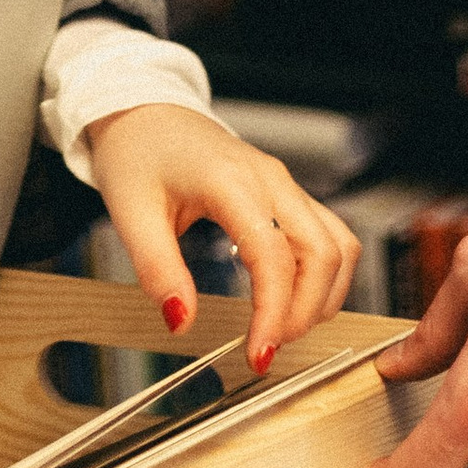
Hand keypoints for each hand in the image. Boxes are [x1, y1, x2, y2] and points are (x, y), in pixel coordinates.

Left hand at [84, 105, 361, 371]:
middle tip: (268, 347)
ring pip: (337, 245)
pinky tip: (296, 300)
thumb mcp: (130, 212)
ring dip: (323, 295)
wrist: (144, 112)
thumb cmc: (137, 155)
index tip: (258, 354)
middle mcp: (270, 179)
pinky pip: (330, 235)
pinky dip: (325, 275)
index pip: (273, 255)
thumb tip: (181, 321)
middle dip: (305, 311)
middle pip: (322, 253)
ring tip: (282, 329)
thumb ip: (157, 269)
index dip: (274, 312)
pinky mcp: (287, 193)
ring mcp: (284, 184)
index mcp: (230, 181)